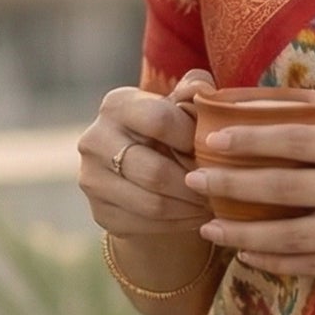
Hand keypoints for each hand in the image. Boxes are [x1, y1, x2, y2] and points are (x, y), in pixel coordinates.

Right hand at [77, 69, 216, 238]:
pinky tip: (197, 217)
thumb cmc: (171, 130)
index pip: (159, 120)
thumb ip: (194, 92)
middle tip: (223, 188)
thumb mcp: (182, 106)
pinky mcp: (98, 212)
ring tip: (216, 204)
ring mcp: (91, 179)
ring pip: (152, 204)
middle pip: (155, 172)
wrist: (142, 171)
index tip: (217, 149)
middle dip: (196, 183)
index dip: (194, 137)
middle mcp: (94, 140)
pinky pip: (145, 225)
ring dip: (191, 209)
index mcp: (116, 105)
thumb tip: (204, 89)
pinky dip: (178, 224)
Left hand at [185, 122, 314, 287]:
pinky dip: (276, 262)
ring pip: (291, 235)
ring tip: (210, 229)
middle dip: (233, 185)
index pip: (300, 140)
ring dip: (245, 235)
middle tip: (194, 180)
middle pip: (285, 188)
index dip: (254, 139)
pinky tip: (249, 258)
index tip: (215, 138)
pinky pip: (312, 265)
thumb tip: (277, 141)